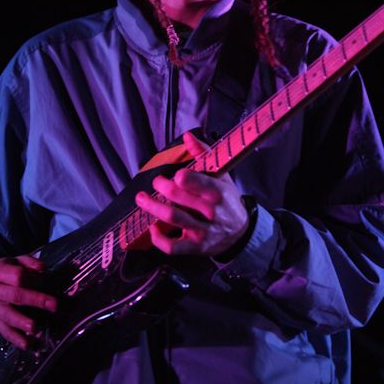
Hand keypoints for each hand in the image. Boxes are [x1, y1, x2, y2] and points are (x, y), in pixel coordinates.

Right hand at [0, 255, 57, 349]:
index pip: (18, 276)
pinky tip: (28, 344)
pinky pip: (4, 332)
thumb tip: (43, 269)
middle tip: (54, 305)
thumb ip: (30, 263)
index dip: (34, 279)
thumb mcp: (15, 260)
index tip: (48, 282)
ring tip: (36, 328)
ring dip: (22, 322)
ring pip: (7, 316)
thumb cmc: (6, 271)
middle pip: (15, 295)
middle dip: (36, 300)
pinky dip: (16, 339)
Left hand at [136, 132, 248, 256]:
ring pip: (172, 218)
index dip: (183, 177)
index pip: (198, 182)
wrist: (241, 232)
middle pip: (178, 197)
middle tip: (156, 182)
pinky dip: (158, 238)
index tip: (176, 174)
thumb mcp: (222, 176)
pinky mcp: (194, 247)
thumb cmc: (227, 200)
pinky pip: (172, 247)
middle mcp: (210, 212)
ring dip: (152, 207)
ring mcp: (202, 231)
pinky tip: (153, 227)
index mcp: (217, 192)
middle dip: (161, 186)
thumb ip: (203, 155)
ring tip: (141, 198)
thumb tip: (187, 136)